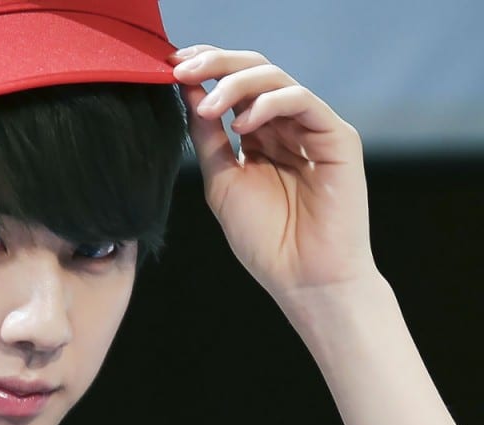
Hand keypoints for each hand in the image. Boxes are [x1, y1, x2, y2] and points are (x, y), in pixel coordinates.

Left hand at [169, 45, 379, 303]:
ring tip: (207, 106)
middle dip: (216, 64)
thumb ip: (207, 137)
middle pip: (254, 72)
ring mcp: (313, 129)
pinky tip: (242, 124)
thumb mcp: (222, 181)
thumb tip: (187, 91)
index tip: (169, 67)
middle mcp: (287, 126)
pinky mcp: (337, 138)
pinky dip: (268, 104)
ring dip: (235, 84)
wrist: (302, 279)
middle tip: (182, 68)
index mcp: (260, 135)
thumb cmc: (265, 240)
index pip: (233, 86)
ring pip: (276, 79)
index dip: (204, 70)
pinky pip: (302, 101)